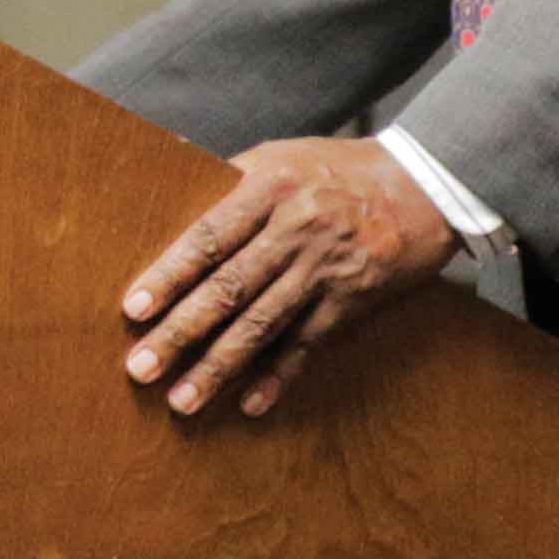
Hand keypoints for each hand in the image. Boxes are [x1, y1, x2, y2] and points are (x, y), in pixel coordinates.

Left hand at [121, 134, 458, 420]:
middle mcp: (295, 229)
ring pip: (264, 324)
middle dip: (181, 332)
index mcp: (269, 187)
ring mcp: (325, 269)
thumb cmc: (338, 169)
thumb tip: (167, 165)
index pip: (209, 236)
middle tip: (141, 368)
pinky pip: (308, 344)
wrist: (425, 185)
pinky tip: (249, 405)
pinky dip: (278, 376)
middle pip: (229, 288)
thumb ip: (226, 175)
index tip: (133, 308)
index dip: (170, 274)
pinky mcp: (352, 300)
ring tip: (182, 400)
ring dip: (220, 366)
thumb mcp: (280, 154)